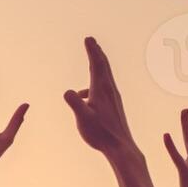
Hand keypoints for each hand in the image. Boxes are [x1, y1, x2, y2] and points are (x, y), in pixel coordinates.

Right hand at [64, 37, 138, 162]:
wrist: (120, 146)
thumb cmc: (101, 134)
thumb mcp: (83, 119)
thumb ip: (75, 104)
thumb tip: (67, 92)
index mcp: (101, 90)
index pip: (97, 65)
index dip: (92, 51)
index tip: (88, 39)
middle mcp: (110, 91)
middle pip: (104, 66)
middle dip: (97, 52)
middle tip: (92, 41)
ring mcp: (113, 98)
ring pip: (105, 76)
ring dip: (98, 66)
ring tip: (92, 60)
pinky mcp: (114, 106)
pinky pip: (103, 89)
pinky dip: (94, 84)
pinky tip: (84, 95)